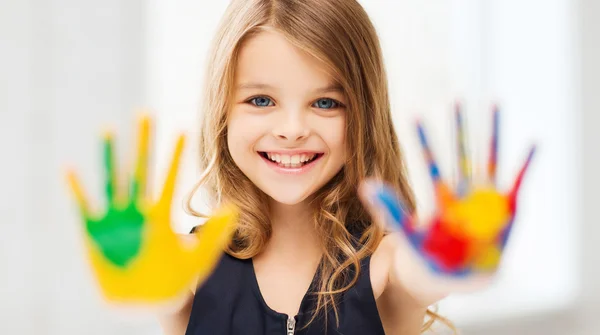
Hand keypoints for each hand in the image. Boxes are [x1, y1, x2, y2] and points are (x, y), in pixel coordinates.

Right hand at [65, 114, 237, 306]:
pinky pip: (84, 207)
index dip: (175, 155)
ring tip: (109, 129)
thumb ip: (215, 234)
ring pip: (113, 181)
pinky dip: (77, 189)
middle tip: (145, 113)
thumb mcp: (201, 259)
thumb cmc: (176, 280)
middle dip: (143, 142)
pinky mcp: (95, 234)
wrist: (148, 301)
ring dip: (111, 156)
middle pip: (141, 169)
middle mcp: (138, 211)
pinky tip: (69, 169)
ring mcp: (116, 220)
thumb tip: (233, 208)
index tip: (183, 130)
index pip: (169, 178)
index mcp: (161, 214)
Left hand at [360, 104, 534, 298]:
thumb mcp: (406, 234)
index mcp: (439, 198)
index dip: (424, 140)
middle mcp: (462, 194)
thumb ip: (389, 210)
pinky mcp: (506, 211)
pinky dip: (525, 164)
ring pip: (488, 159)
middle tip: (456, 97)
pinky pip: (517, 183)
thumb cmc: (426, 258)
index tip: (415, 115)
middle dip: (459, 127)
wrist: (452, 280)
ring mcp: (485, 201)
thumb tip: (364, 184)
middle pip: (461, 153)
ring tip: (493, 103)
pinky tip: (533, 143)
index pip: (431, 163)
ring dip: (491, 132)